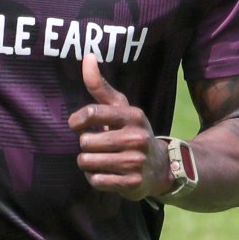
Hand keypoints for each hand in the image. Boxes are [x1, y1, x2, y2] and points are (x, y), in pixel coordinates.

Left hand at [68, 54, 172, 200]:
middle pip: (86, 141)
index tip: (76, 125)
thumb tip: (87, 56)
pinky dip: (95, 178)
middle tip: (98, 145)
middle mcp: (136, 137)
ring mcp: (135, 161)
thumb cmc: (131, 131)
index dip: (77, 121)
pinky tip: (107, 173)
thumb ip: (100, 86)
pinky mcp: (132, 183)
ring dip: (88, 162)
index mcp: (132, 115)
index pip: (92, 114)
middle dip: (85, 145)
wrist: (161, 167)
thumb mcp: (120, 108)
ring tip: (100, 159)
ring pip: (87, 162)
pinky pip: (96, 180)